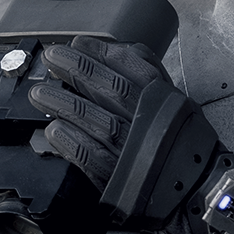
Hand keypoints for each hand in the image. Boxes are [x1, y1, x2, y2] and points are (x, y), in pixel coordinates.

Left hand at [28, 35, 167, 190]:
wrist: (194, 189)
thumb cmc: (179, 143)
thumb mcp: (174, 102)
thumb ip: (149, 76)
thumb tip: (118, 50)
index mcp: (166, 100)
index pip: (135, 66)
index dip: (102, 53)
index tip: (78, 44)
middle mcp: (152, 122)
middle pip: (112, 88)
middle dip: (77, 69)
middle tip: (52, 58)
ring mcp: (135, 151)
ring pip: (96, 121)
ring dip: (64, 103)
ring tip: (40, 93)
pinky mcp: (119, 179)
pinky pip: (90, 156)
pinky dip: (69, 141)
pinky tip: (53, 130)